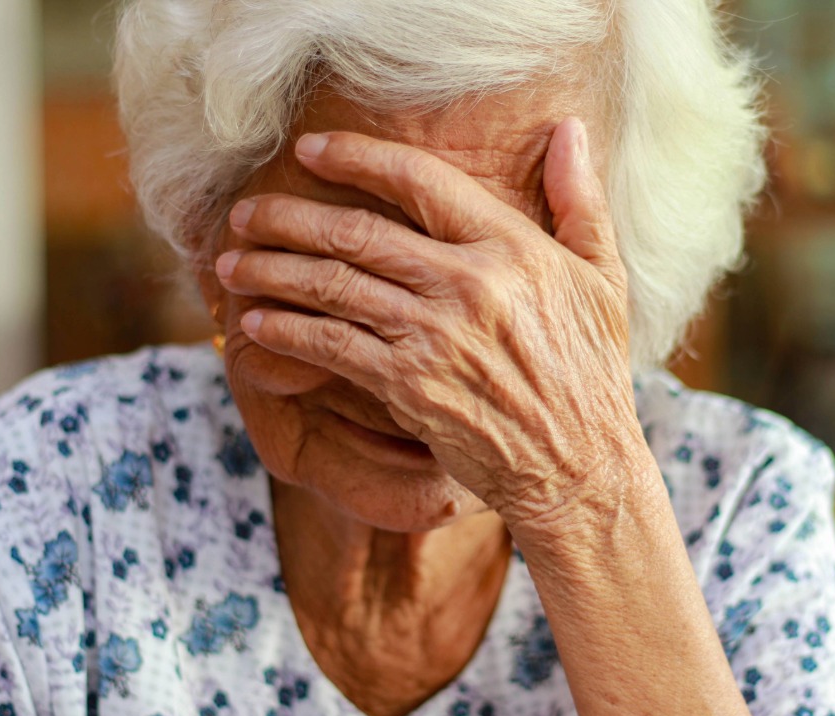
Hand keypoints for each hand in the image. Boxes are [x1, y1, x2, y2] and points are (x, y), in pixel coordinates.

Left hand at [216, 118, 647, 528]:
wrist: (579, 465)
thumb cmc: (592, 372)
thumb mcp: (603, 279)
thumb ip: (579, 202)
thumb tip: (570, 130)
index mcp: (513, 248)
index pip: (421, 181)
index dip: (356, 158)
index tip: (311, 150)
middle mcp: (470, 284)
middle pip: (358, 232)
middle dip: (289, 217)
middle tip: (245, 212)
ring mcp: (436, 336)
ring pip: (334, 286)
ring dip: (272, 270)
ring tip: (231, 262)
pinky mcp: (410, 386)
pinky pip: (332, 347)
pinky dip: (287, 330)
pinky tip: (257, 322)